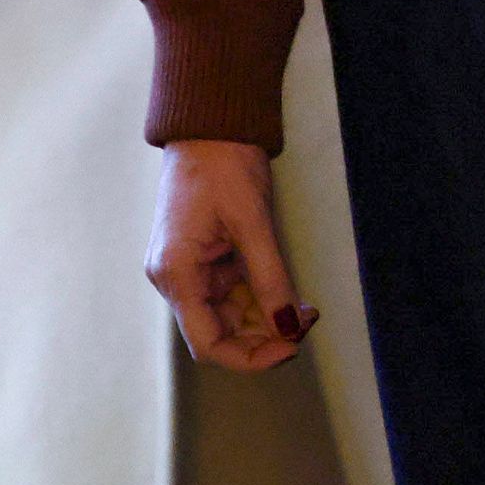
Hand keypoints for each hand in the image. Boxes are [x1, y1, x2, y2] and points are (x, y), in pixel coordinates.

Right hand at [146, 140, 310, 371]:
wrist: (210, 126)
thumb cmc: (221, 165)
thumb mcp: (252, 223)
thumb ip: (270, 280)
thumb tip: (288, 327)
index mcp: (177, 273)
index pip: (209, 344)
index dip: (250, 358)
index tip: (290, 348)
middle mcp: (177, 278)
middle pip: (222, 334)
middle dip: (266, 337)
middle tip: (307, 323)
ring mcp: (191, 270)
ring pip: (231, 318)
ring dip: (269, 320)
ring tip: (307, 310)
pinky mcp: (206, 260)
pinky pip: (235, 295)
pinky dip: (263, 300)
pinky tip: (292, 299)